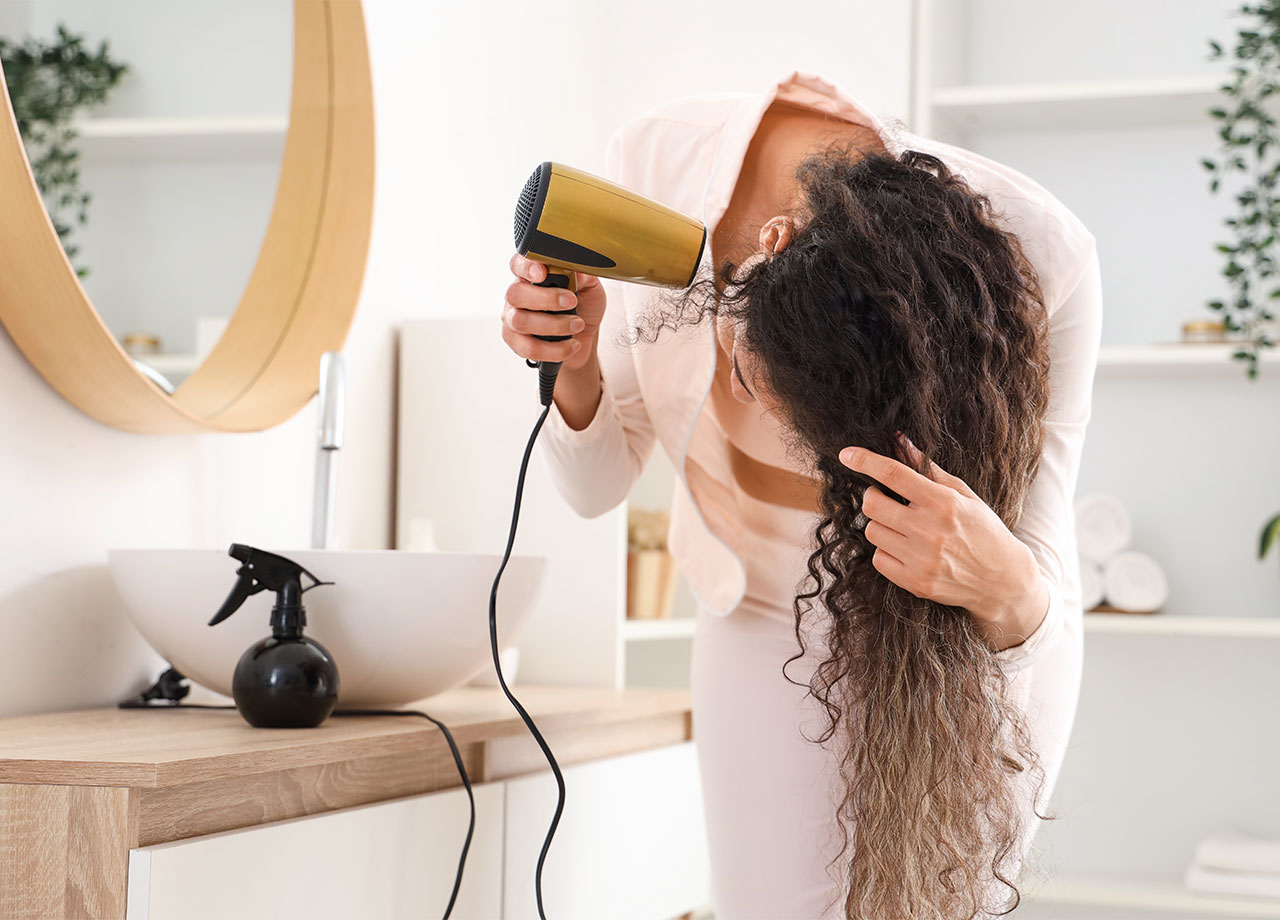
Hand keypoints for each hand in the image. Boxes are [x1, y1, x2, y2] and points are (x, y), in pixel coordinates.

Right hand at [502, 254, 607, 372]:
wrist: (584, 337)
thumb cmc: (583, 308)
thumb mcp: (590, 287)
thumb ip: (583, 275)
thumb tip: (576, 271)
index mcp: (531, 276)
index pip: (518, 264)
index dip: (526, 267)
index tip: (542, 273)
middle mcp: (517, 296)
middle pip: (515, 294)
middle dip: (546, 299)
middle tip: (571, 302)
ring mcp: (513, 320)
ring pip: (520, 321)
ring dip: (554, 325)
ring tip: (577, 324)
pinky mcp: (517, 343)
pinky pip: (529, 348)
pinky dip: (555, 348)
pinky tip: (571, 344)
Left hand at [838, 435, 1047, 649]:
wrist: (1003, 580)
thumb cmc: (983, 529)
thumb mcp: (962, 493)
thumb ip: (927, 468)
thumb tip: (898, 440)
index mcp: (943, 502)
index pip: (893, 474)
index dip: (864, 461)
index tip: (846, 455)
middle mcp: (930, 530)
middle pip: (872, 504)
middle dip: (875, 497)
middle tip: (890, 500)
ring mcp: (921, 559)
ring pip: (872, 531)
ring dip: (882, 526)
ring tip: (905, 528)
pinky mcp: (915, 582)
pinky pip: (878, 558)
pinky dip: (887, 551)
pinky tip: (907, 550)